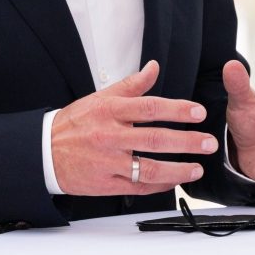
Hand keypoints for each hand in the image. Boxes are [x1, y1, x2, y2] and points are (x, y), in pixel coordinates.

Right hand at [51, 61, 218, 194]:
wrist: (45, 151)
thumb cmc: (74, 124)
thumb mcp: (99, 98)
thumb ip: (131, 85)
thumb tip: (153, 68)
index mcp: (110, 111)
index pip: (150, 107)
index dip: (177, 109)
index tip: (198, 112)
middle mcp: (110, 135)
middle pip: (155, 138)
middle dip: (187, 141)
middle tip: (209, 142)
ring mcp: (109, 161)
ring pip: (150, 167)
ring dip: (178, 169)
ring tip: (197, 168)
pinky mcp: (106, 183)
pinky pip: (139, 186)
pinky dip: (159, 185)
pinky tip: (173, 182)